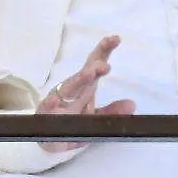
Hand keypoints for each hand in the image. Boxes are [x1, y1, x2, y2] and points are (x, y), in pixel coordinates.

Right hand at [36, 35, 135, 152]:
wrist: (49, 138)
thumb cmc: (73, 122)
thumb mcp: (96, 120)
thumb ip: (113, 112)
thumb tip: (132, 104)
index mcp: (85, 87)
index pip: (96, 65)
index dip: (104, 50)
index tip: (116, 38)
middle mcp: (72, 89)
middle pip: (83, 74)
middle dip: (94, 68)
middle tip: (105, 65)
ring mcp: (58, 101)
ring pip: (68, 89)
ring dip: (78, 81)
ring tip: (89, 74)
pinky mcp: (45, 116)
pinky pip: (46, 109)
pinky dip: (49, 104)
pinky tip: (53, 101)